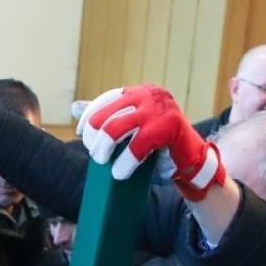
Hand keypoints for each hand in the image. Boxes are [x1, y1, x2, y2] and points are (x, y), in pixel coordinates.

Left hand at [77, 84, 222, 196]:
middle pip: (106, 114)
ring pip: (115, 128)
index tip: (80, 132)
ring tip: (101, 162)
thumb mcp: (132, 127)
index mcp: (139, 92)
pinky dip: (125, 162)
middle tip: (95, 154)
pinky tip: (119, 173)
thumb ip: (108, 116)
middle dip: (94, 136)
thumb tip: (74, 107)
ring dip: (103, 147)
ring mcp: (158, 108)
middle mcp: (148, 94)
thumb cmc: (159, 145)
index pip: (106, 99)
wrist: (191, 159)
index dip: (90, 116)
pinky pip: (137, 145)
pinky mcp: (168, 126)